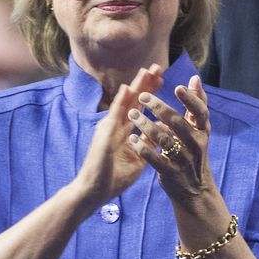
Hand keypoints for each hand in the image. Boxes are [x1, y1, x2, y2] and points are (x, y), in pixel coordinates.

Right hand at [71, 66, 162, 207]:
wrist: (95, 191)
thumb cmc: (114, 178)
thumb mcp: (138, 159)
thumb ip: (147, 145)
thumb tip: (161, 135)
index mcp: (125, 131)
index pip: (140, 107)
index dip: (151, 93)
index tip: (164, 80)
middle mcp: (117, 125)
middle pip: (134, 99)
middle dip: (146, 83)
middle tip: (158, 67)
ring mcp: (109, 127)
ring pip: (125, 101)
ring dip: (136, 85)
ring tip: (147, 70)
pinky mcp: (104, 134)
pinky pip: (115, 114)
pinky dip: (121, 101)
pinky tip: (128, 88)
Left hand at [129, 75, 215, 203]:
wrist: (196, 191)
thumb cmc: (194, 153)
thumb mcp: (199, 130)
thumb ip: (196, 105)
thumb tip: (195, 78)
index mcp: (203, 132)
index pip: (200, 112)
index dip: (191, 99)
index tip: (177, 87)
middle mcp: (196, 145)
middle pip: (178, 123)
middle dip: (159, 108)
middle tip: (143, 96)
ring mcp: (184, 160)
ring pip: (164, 139)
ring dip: (146, 125)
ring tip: (133, 114)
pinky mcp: (171, 173)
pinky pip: (155, 159)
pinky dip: (143, 148)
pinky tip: (132, 139)